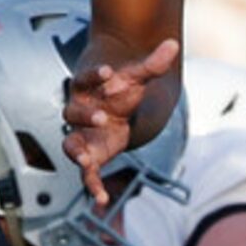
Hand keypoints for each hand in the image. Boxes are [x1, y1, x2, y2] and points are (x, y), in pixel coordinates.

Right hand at [63, 38, 179, 205]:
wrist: (113, 106)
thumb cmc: (120, 89)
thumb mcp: (137, 77)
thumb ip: (153, 64)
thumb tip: (174, 44)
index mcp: (86, 88)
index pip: (84, 78)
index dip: (93, 74)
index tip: (106, 71)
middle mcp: (78, 111)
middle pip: (72, 113)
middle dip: (85, 115)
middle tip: (100, 117)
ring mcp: (81, 135)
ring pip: (71, 145)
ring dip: (77, 153)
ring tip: (86, 162)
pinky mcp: (89, 155)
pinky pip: (86, 173)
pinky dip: (92, 186)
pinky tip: (101, 200)